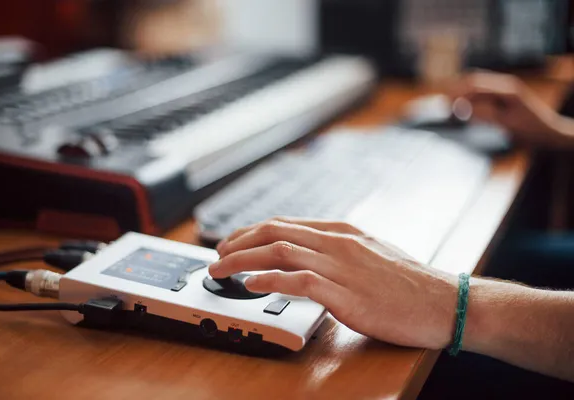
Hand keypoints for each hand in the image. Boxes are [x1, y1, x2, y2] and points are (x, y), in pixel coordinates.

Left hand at [209, 217, 458, 349]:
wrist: (445, 302)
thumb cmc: (411, 283)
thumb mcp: (371, 254)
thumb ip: (339, 251)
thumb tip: (309, 254)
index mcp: (342, 232)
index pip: (285, 224)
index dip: (252, 232)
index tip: (233, 242)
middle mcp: (337, 243)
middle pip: (275, 232)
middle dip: (239, 242)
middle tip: (218, 255)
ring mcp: (341, 266)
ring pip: (279, 252)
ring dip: (243, 260)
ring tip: (221, 270)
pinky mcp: (346, 294)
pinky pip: (298, 281)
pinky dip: (269, 279)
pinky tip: (251, 284)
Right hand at [451, 72, 571, 147]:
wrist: (548, 133)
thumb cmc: (530, 129)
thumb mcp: (506, 123)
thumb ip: (485, 114)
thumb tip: (463, 108)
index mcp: (507, 88)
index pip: (476, 84)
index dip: (458, 92)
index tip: (445, 103)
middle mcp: (504, 85)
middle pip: (474, 81)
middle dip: (457, 91)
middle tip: (442, 104)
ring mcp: (503, 90)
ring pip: (476, 86)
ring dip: (462, 95)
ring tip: (449, 106)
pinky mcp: (501, 98)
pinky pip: (481, 95)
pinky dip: (469, 100)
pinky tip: (462, 109)